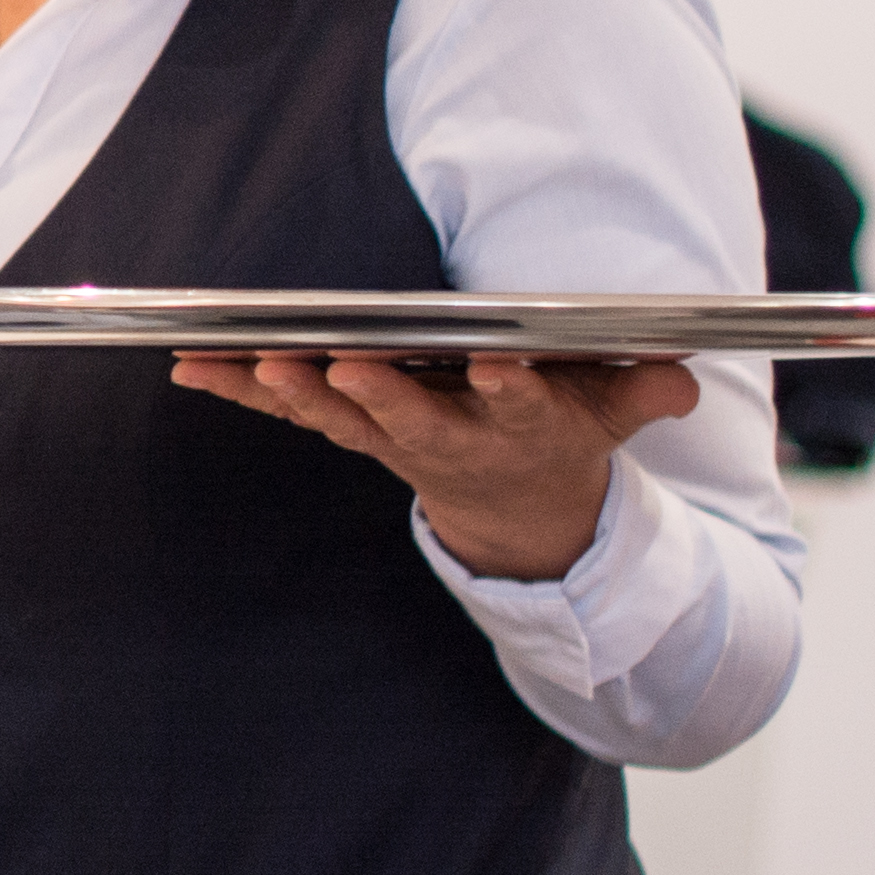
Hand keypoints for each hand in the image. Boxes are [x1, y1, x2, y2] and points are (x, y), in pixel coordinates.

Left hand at [167, 350, 700, 581]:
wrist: (516, 508)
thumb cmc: (560, 433)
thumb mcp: (611, 417)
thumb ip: (641, 392)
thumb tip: (682, 374)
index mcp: (521, 426)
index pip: (520, 404)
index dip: (510, 388)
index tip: (498, 366)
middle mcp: (451, 436)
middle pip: (411, 417)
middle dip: (377, 396)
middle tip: (342, 369)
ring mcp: (394, 439)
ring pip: (340, 418)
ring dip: (294, 394)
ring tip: (254, 367)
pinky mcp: (351, 432)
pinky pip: (291, 413)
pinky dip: (240, 392)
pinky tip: (191, 367)